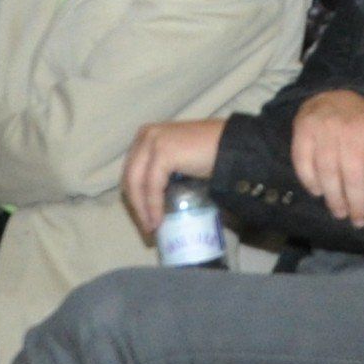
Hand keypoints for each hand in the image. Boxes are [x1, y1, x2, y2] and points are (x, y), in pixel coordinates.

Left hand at [122, 119, 225, 236]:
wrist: (233, 146)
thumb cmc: (211, 153)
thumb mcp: (178, 159)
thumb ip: (163, 171)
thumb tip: (153, 201)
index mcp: (146, 135)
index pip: (132, 171)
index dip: (134, 196)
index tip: (143, 218)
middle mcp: (146, 135)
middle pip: (130, 177)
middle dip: (136, 206)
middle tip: (147, 228)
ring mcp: (153, 142)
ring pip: (137, 183)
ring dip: (142, 209)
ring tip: (152, 228)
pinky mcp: (163, 153)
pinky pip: (152, 187)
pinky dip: (153, 206)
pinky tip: (158, 221)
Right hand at [287, 89, 363, 226]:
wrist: (330, 95)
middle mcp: (350, 133)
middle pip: (354, 177)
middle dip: (357, 205)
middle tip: (359, 221)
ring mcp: (325, 133)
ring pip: (328, 174)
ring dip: (334, 199)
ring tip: (340, 213)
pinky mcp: (302, 134)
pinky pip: (304, 165)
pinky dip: (311, 183)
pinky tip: (319, 192)